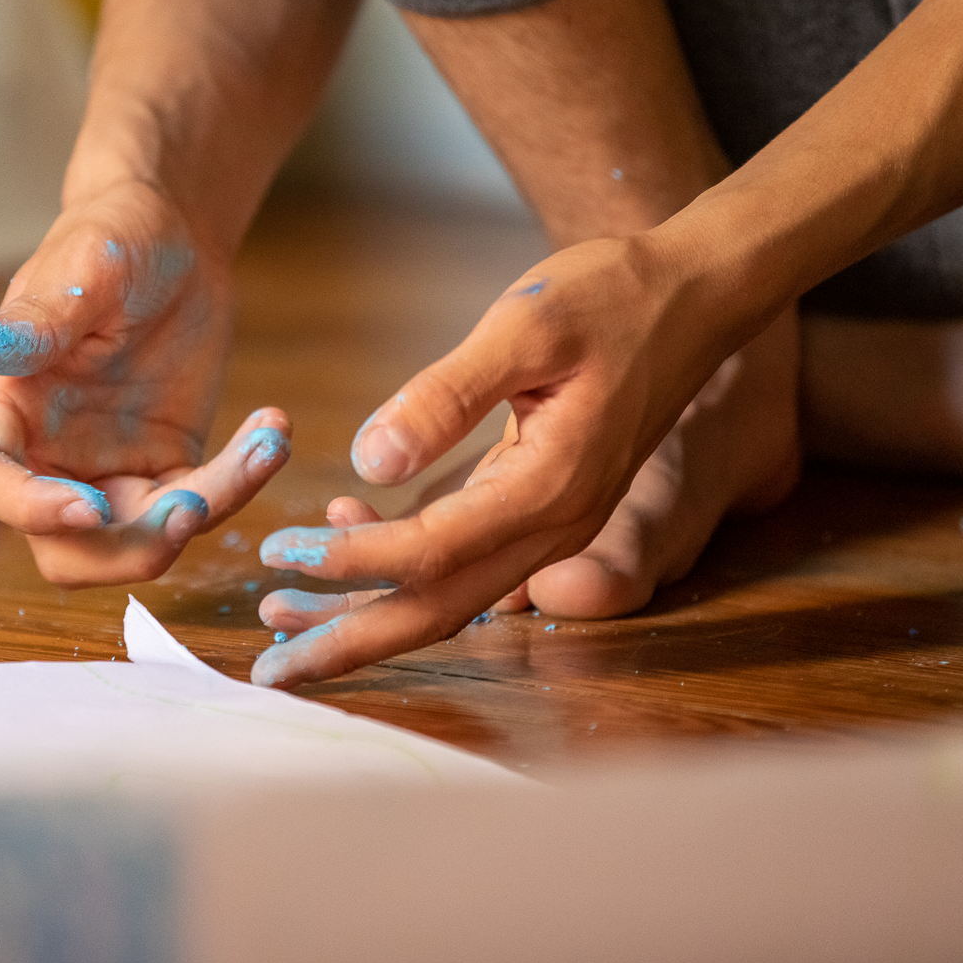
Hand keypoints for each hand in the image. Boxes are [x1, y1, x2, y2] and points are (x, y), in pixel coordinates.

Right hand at [0, 180, 291, 585]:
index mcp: (4, 404)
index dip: (24, 510)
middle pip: (62, 548)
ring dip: (202, 515)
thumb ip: (34, 321)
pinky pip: (196, 507)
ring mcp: (107, 470)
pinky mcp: (165, 469)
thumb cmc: (113, 238)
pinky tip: (271, 431)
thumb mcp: (82, 271)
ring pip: (136, 545)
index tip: (90, 506)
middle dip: (127, 546)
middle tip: (195, 502)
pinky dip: (240, 484)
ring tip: (262, 445)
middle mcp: (46, 452)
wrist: (173, 237)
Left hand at [248, 230, 780, 686]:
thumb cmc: (611, 296)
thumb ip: (446, 395)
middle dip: (349, 640)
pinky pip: (465, 559)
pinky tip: (343, 537)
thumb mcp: (524, 325)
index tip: (275, 548)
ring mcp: (553, 523)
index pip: (431, 551)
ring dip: (366, 614)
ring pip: (450, 595)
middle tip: (267, 668)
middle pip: (440, 610)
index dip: (349, 558)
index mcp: (550, 488)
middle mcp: (555, 525)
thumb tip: (368, 462)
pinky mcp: (542, 504)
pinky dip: (401, 567)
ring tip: (283, 620)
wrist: (695, 294)